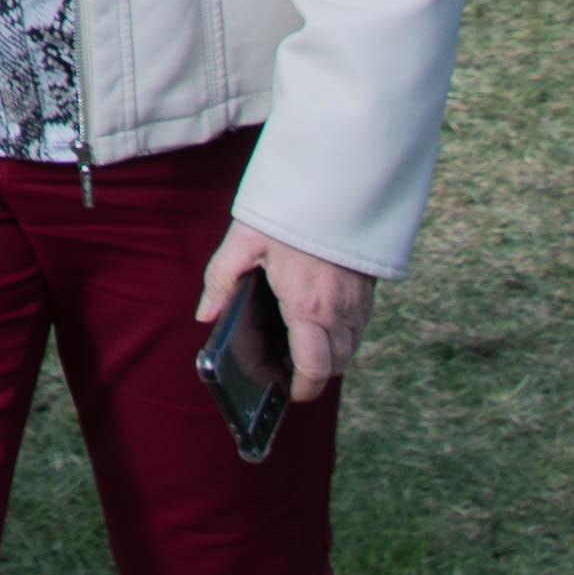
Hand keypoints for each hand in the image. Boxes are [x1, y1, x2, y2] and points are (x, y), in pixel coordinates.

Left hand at [196, 223, 371, 400]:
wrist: (335, 182)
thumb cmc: (287, 213)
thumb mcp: (243, 242)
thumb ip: (221, 280)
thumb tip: (205, 315)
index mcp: (307, 306)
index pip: (314, 368)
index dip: (303, 388)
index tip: (289, 392)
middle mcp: (338, 311)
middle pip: (335, 364)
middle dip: (315, 373)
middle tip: (289, 367)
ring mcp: (358, 302)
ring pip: (350, 347)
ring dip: (330, 354)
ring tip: (301, 343)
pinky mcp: (368, 289)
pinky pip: (359, 326)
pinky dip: (342, 333)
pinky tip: (319, 317)